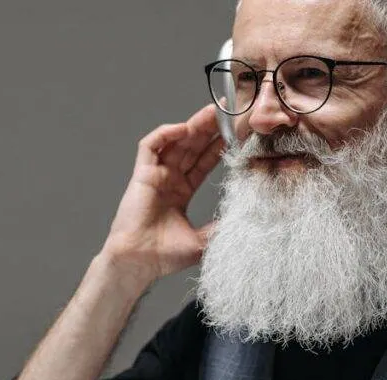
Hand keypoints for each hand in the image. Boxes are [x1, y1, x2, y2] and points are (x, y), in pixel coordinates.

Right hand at [101, 104, 224, 284]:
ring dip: (193, 124)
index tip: (236, 133)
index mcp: (181, 192)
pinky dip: (165, 134)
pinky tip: (183, 128)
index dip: (218, 146)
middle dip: (210, 128)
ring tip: (213, 111)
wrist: (140, 262)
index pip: (204, 161)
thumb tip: (247, 219)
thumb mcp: (204, 239)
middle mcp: (168, 180)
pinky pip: (150, 146)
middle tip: (229, 111)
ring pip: (175, 141)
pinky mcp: (142, 174)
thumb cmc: (165, 255)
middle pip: (192, 146)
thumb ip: (221, 226)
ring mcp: (155, 175)